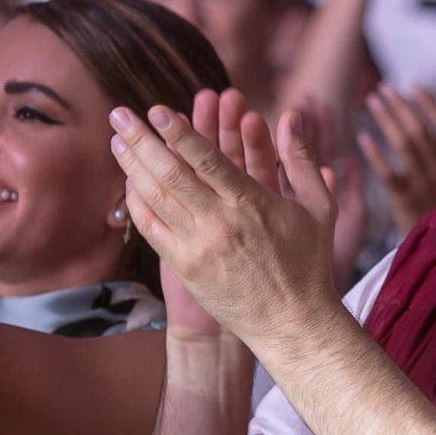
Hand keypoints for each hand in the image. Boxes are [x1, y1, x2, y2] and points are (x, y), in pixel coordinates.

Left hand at [111, 103, 340, 344]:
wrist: (291, 324)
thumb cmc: (308, 263)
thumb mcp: (319, 207)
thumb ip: (300, 158)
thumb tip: (291, 114)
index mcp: (251, 203)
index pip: (207, 160)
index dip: (179, 133)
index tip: (157, 110)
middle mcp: (220, 222)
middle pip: (171, 173)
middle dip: (142, 140)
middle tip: (119, 114)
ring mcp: (199, 246)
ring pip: (157, 198)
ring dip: (133, 166)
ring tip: (116, 139)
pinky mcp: (185, 267)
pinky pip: (153, 229)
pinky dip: (138, 203)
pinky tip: (129, 181)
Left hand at [359, 87, 435, 231]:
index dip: (427, 102)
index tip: (410, 86)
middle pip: (420, 128)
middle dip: (400, 105)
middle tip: (382, 89)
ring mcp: (424, 183)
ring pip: (405, 144)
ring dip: (387, 119)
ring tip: (371, 102)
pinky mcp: (406, 198)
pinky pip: (388, 171)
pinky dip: (375, 153)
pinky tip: (362, 137)